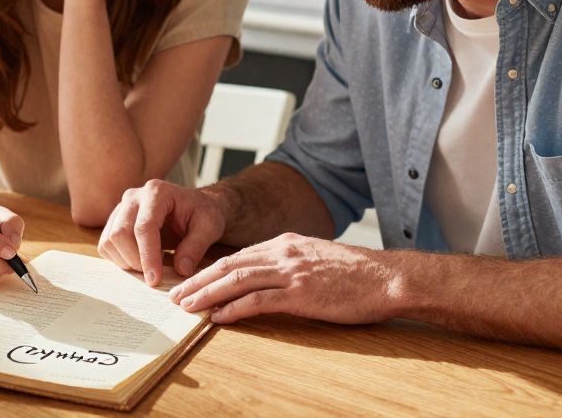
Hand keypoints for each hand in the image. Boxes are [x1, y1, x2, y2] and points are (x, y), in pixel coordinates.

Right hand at [97, 179, 225, 286]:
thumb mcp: (210, 227)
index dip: (147, 255)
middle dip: (135, 260)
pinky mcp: (115, 221)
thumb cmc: (202, 214)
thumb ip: (196, 247)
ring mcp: (121, 208)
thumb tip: (181, 270)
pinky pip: (106, 245)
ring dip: (126, 261)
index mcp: (157, 192)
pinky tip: (140, 261)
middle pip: (120, 233)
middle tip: (154, 275)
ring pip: (109, 240)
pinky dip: (120, 259)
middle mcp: (134, 196)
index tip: (155, 279)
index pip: (144, 227)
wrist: (195, 207)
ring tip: (150, 267)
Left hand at [168, 233, 400, 324]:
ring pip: (237, 279)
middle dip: (198, 280)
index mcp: (285, 243)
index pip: (238, 256)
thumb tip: (268, 277)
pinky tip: (218, 317)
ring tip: (186, 306)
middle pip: (229, 265)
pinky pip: (259, 300)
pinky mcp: (301, 294)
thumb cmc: (356, 274)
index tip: (190, 281)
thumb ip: (291, 263)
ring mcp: (291, 272)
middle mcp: (283, 253)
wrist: (387, 278)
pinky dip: (234, 308)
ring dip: (207, 294)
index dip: (210, 269)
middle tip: (174, 294)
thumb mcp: (317, 259)